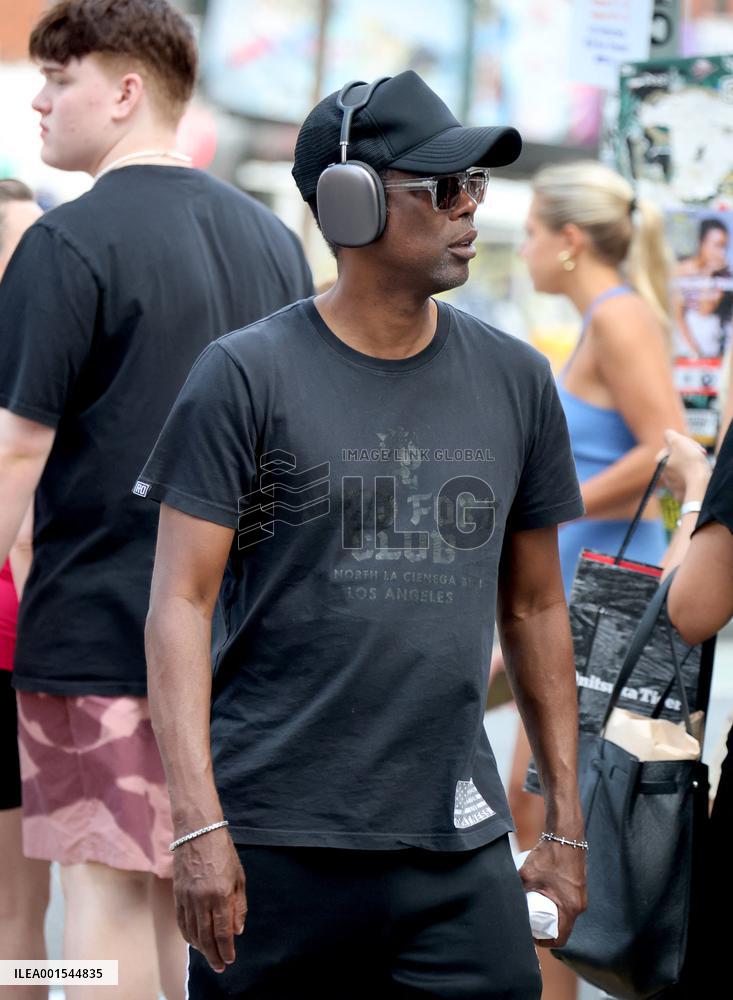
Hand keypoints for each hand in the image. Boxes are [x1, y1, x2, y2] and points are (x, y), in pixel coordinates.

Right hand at [173, 826, 246, 972]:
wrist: (198, 831)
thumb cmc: (223, 851)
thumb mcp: (239, 876)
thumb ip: (239, 905)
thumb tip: (237, 930)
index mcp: (221, 894)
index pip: (223, 931)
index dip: (226, 949)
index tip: (230, 959)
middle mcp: (202, 899)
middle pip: (207, 937)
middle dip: (214, 954)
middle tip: (219, 966)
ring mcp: (187, 897)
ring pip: (192, 932)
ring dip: (201, 948)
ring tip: (209, 956)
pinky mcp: (177, 894)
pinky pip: (182, 921)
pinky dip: (188, 935)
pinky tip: (194, 941)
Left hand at [519, 838, 586, 947]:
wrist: (566, 834)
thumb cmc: (549, 855)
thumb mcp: (528, 875)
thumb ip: (516, 888)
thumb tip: (502, 899)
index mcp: (570, 908)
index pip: (561, 938)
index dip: (545, 942)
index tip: (532, 936)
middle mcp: (579, 905)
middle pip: (562, 927)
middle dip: (546, 928)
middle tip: (530, 922)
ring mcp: (581, 896)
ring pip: (565, 914)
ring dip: (551, 914)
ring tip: (534, 908)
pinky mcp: (579, 887)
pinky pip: (568, 902)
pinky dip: (557, 904)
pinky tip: (544, 896)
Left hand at [656, 428, 708, 502]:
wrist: (700, 487)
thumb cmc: (690, 463)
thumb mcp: (678, 442)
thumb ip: (670, 435)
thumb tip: (668, 434)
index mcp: (660, 461)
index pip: (673, 446)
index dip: (686, 444)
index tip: (697, 448)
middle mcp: (663, 474)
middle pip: (678, 458)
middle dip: (690, 454)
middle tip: (702, 455)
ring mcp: (672, 486)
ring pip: (684, 469)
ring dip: (693, 465)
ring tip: (701, 467)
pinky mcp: (681, 494)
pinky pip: (689, 481)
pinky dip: (695, 477)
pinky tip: (701, 477)